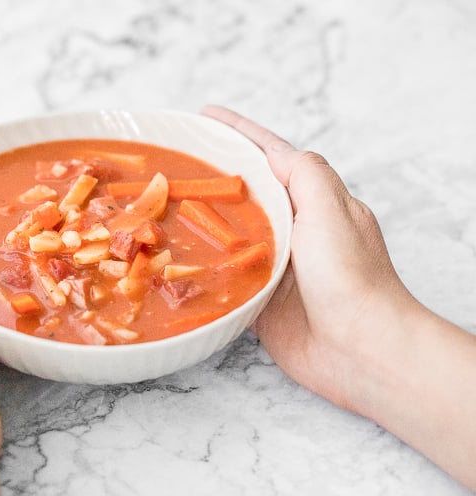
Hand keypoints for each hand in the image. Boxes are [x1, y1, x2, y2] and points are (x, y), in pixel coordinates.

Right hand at [202, 105, 475, 491]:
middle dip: (216, 174)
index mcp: (315, 203)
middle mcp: (296, 230)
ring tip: (169, 204)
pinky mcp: (262, 299)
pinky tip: (181, 259)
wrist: (361, 350)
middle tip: (179, 161)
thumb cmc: (352, 278)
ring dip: (205, 221)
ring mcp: (278, 265)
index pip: (273, 157)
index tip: (208, 116)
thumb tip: (277, 153)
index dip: (241, 134)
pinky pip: (228, 276)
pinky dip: (206, 266)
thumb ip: (306, 176)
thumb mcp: (331, 211)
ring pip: (233, 234)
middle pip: (249, 192)